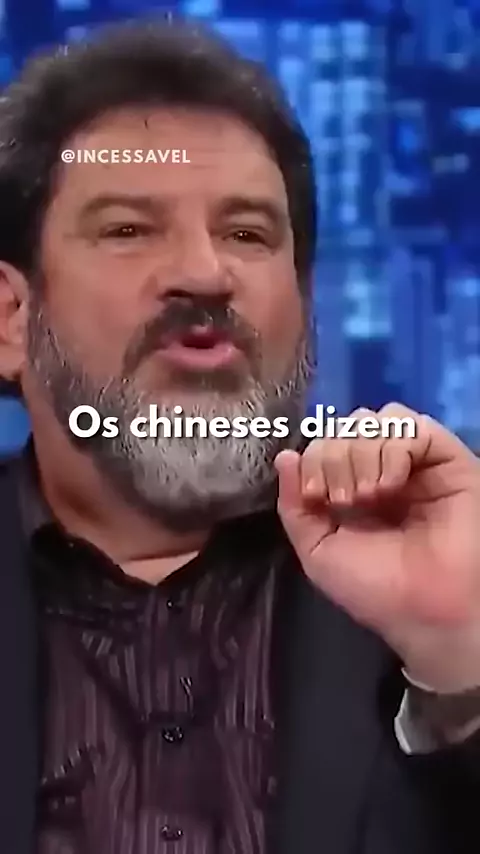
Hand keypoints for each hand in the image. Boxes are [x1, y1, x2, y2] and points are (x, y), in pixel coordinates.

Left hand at [275, 404, 479, 692]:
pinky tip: (391, 485)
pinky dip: (392, 449)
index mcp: (352, 487)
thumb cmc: (376, 588)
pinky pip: (412, 426)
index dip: (313, 459)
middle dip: (334, 458)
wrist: (427, 610)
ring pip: (375, 421)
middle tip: (344, 501)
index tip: (317, 496)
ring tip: (370, 497)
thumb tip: (285, 456)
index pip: (324, 443)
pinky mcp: (447, 458)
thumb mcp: (318, 550)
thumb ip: (294, 505)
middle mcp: (382, 469)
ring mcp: (415, 462)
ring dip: (361, 455)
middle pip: (345, 428)